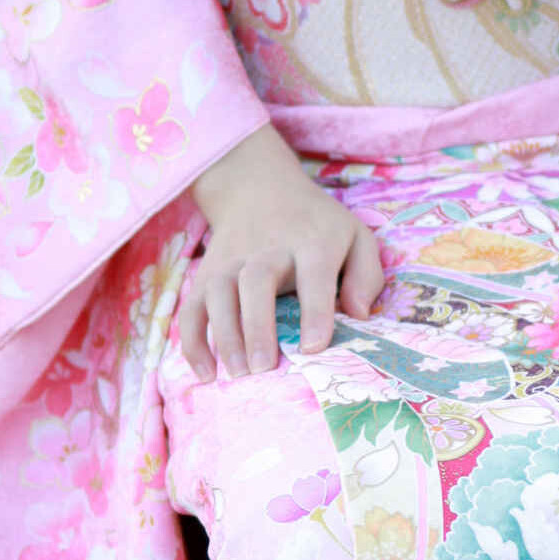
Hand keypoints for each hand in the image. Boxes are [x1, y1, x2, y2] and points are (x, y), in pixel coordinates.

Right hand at [182, 123, 381, 381]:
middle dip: (258, 325)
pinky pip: (192, 308)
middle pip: (256, 281)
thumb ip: (366, 274)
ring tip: (237, 373)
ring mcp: (231, 261)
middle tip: (263, 367)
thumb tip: (359, 316)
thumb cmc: (316, 225)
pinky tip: (206, 372)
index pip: (314, 274)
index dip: (315, 311)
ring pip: (219, 294)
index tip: (312, 348)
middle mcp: (267, 249)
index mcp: (312, 242)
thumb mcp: (355, 235)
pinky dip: (193, 341)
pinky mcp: (207, 274)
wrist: (259, 187)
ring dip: (225, 335)